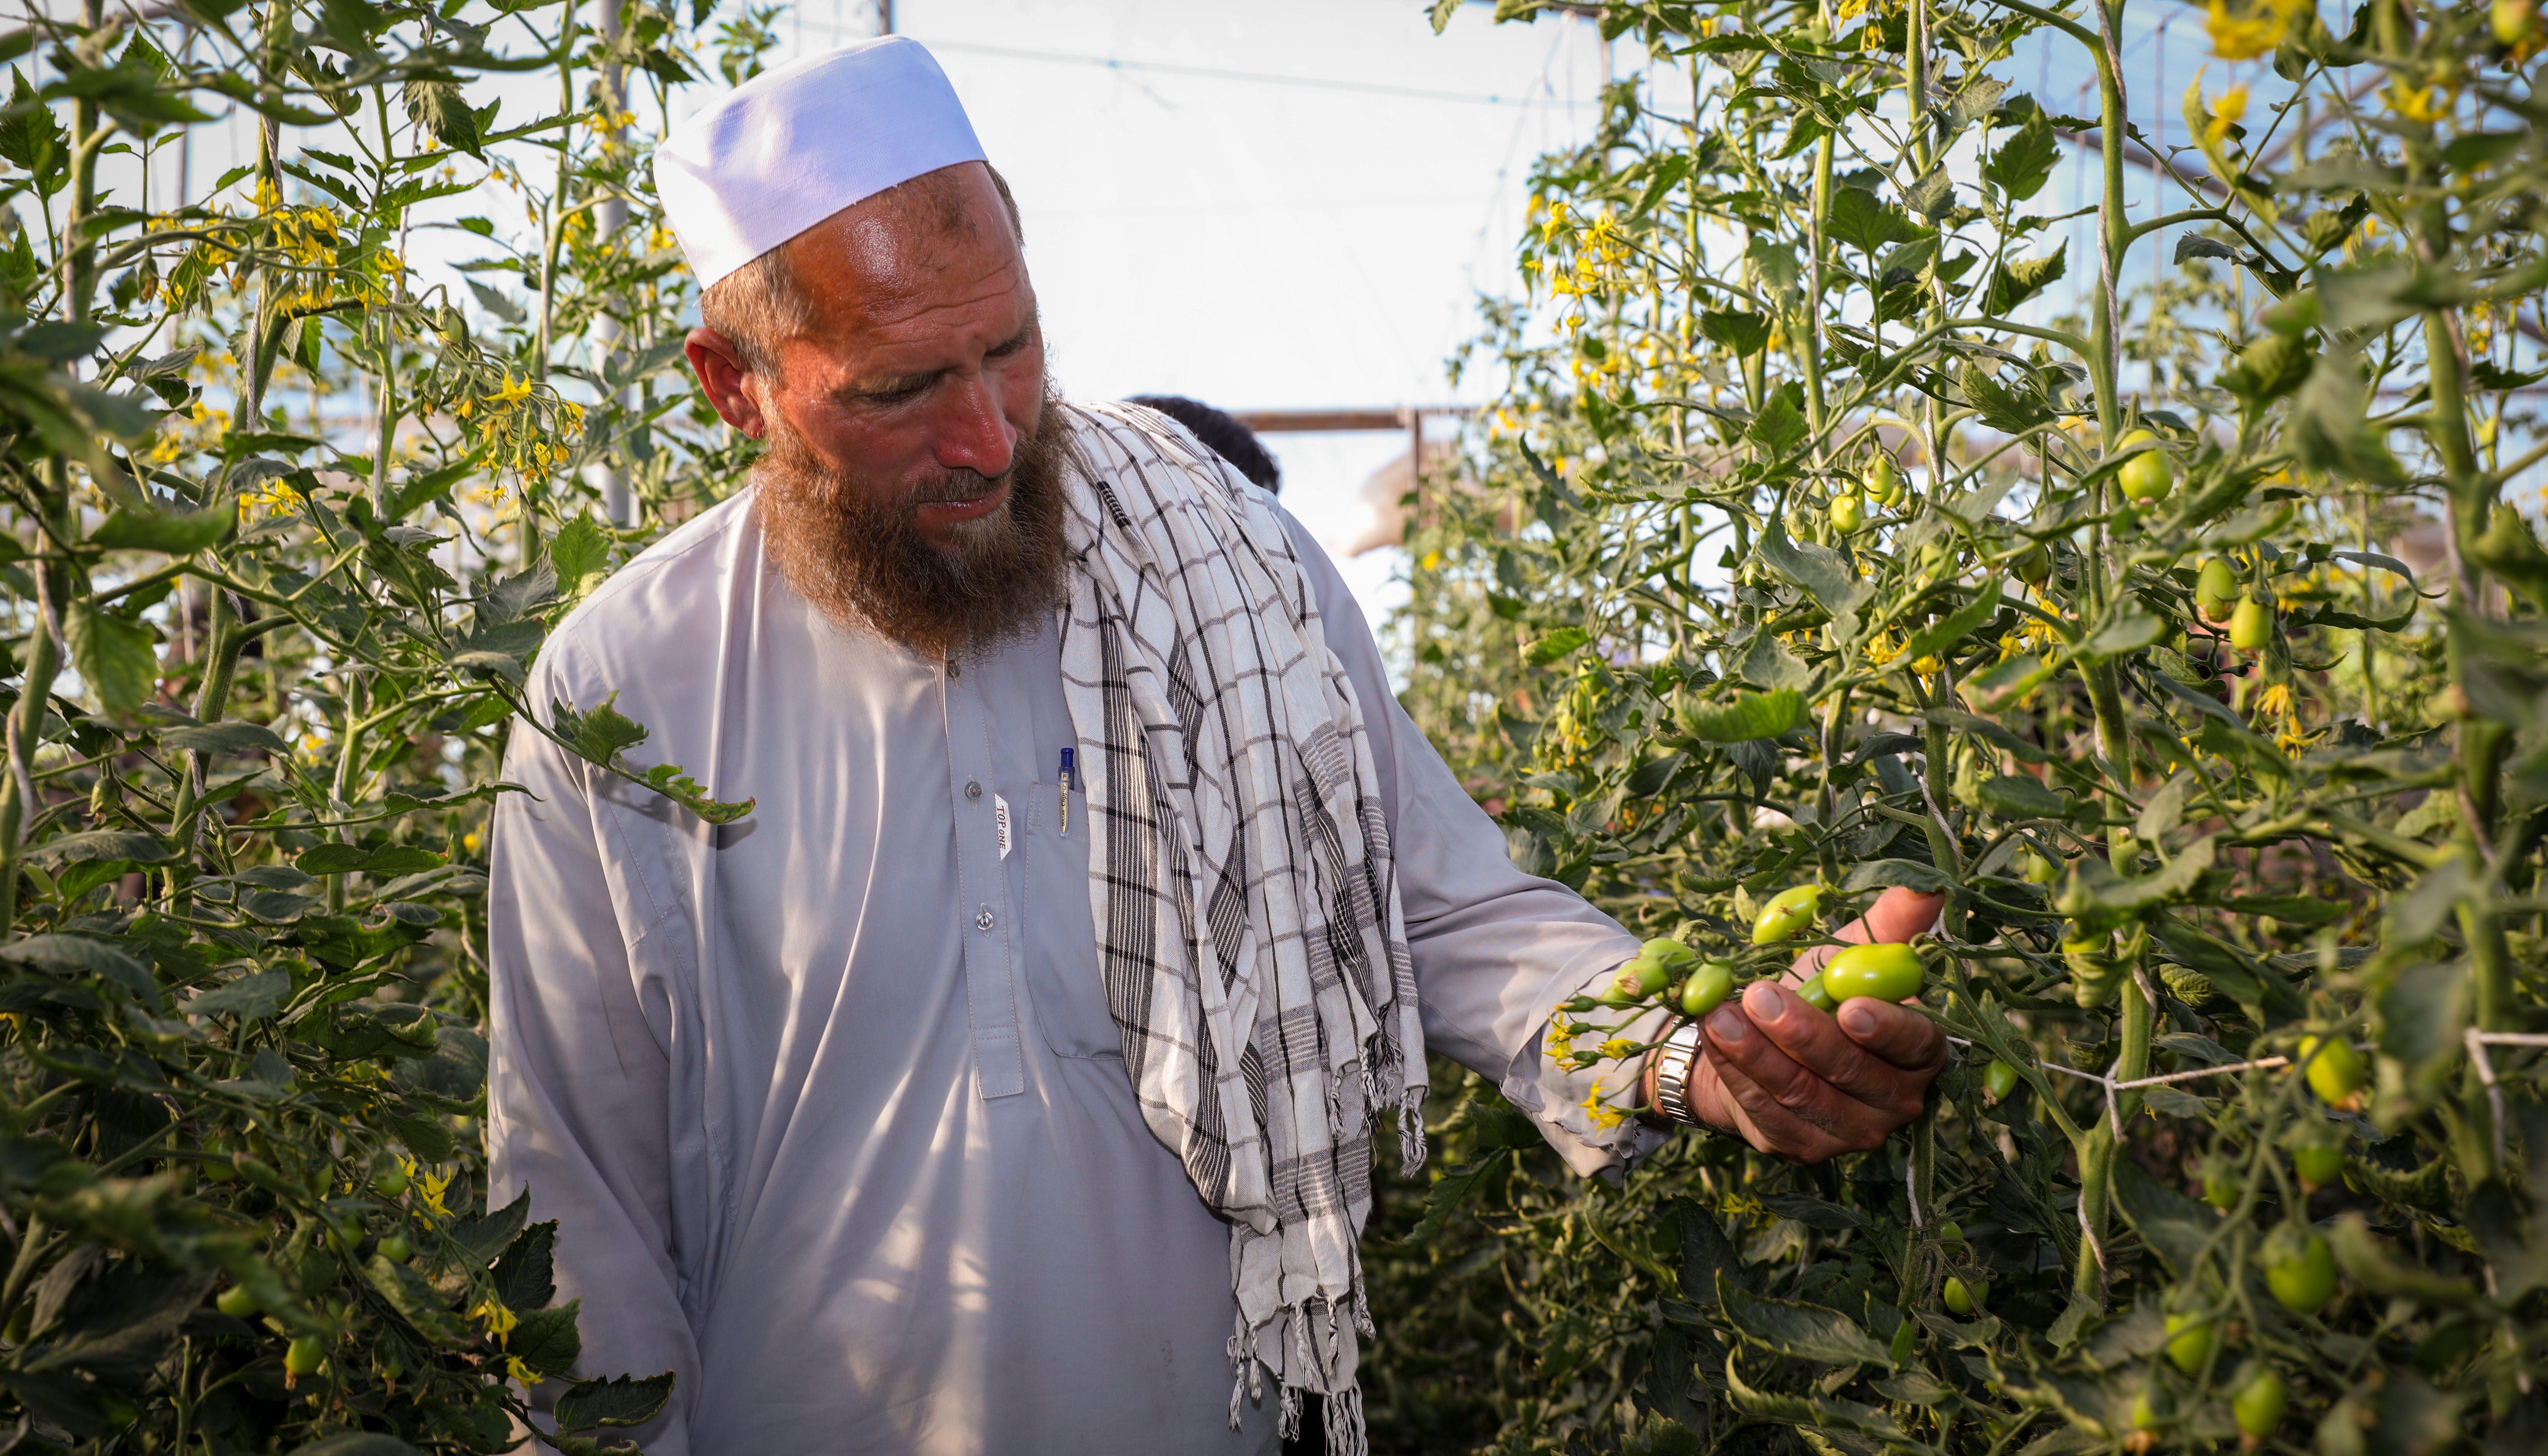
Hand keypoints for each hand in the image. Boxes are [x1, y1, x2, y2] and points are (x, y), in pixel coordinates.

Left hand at [1671, 886, 1947, 1161]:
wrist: (1763, 1038)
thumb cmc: (1816, 990)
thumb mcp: (1849, 951)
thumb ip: (1891, 923)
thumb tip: (1928, 885)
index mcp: (1919, 1051)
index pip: (1917, 1043)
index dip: (1885, 1027)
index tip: (1847, 1005)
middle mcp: (1895, 1099)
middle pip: (1851, 1071)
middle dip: (1801, 1033)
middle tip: (1758, 995)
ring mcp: (1849, 1130)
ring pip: (1803, 1093)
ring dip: (1756, 1052)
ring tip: (1720, 1014)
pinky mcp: (1803, 1146)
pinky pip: (1767, 1111)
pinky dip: (1736, 1072)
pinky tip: (1714, 1038)